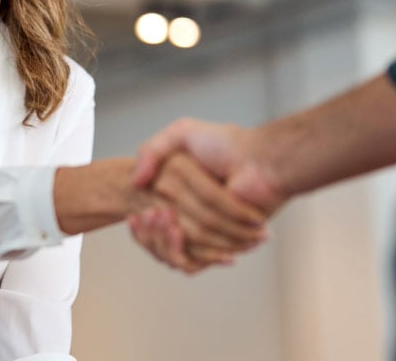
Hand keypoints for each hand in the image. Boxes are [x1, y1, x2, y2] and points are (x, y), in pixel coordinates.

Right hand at [129, 119, 285, 272]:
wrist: (259, 162)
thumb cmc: (226, 144)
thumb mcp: (182, 133)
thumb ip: (152, 150)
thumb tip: (135, 181)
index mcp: (180, 198)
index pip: (149, 223)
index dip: (140, 226)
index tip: (136, 215)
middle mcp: (191, 217)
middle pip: (158, 241)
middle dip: (149, 233)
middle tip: (148, 214)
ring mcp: (206, 233)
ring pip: (171, 254)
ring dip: (161, 241)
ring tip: (164, 218)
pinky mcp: (220, 246)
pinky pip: (192, 262)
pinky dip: (179, 251)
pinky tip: (176, 231)